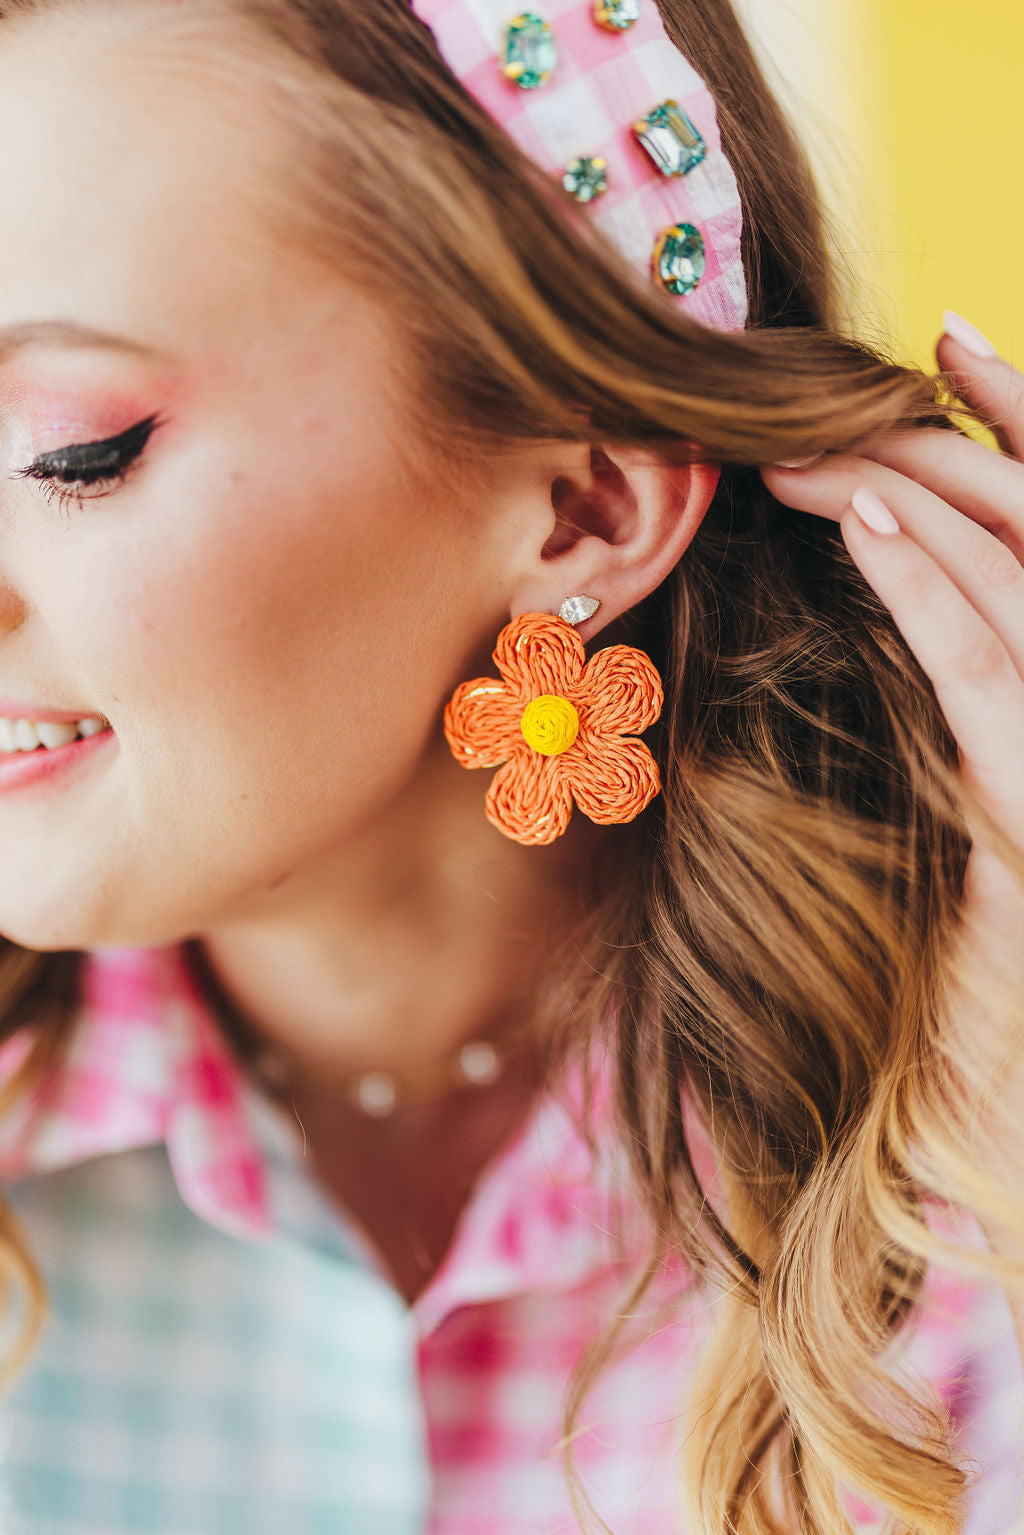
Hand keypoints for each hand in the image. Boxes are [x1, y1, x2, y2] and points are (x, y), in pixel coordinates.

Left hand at [760, 317, 1023, 1226]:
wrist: (1011, 1151)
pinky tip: (867, 523)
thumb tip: (881, 616)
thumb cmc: (976, 1032)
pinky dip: (931, 591)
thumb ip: (945, 744)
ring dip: (924, 492)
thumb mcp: (957, 861)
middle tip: (821, 410)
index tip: (934, 365)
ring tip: (816, 450)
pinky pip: (993, 682)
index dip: (1013, 440)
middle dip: (943, 451)